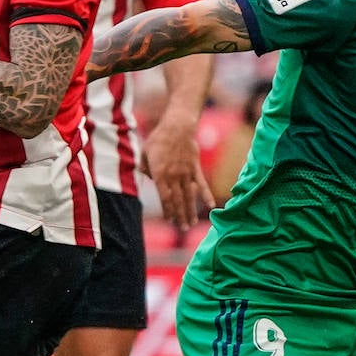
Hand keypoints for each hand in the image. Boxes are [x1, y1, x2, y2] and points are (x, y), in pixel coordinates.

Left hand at [141, 110, 211, 228]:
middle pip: (178, 201)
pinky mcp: (195, 168)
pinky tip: (211, 206)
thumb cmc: (158, 139)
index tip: (170, 220)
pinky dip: (207, 195)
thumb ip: (144, 167)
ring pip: (189, 196)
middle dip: (180, 216)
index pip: (165, 198)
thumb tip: (147, 178)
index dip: (168, 210)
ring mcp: (186, 173)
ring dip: (191, 210)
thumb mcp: (144, 152)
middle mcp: (174, 176)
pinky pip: (202, 184)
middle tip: (182, 228)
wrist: (177, 127)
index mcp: (160, 174)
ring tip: (192, 223)